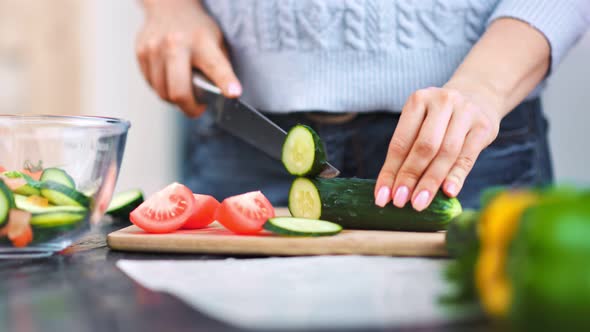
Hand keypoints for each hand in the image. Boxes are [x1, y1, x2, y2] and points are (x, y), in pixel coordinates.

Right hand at [136, 0, 240, 116]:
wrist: (169, 6)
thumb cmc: (197, 29)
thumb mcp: (216, 42)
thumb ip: (220, 67)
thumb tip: (223, 96)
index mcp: (201, 41)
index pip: (216, 66)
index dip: (225, 82)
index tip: (234, 93)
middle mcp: (175, 44)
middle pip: (179, 92)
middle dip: (190, 108)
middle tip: (198, 109)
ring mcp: (154, 48)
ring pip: (163, 93)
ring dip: (175, 100)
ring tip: (185, 91)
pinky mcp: (141, 53)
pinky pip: (151, 85)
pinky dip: (162, 89)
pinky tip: (170, 79)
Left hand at [375, 85, 501, 210]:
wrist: (479, 96)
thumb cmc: (440, 118)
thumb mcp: (421, 124)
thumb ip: (409, 151)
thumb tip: (393, 190)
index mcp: (418, 100)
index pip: (400, 142)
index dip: (390, 171)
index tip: (381, 196)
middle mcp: (442, 102)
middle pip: (423, 147)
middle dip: (409, 177)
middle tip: (399, 202)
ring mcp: (466, 112)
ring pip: (446, 153)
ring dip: (430, 181)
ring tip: (419, 203)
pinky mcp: (484, 126)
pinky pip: (467, 156)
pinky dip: (456, 176)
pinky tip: (448, 192)